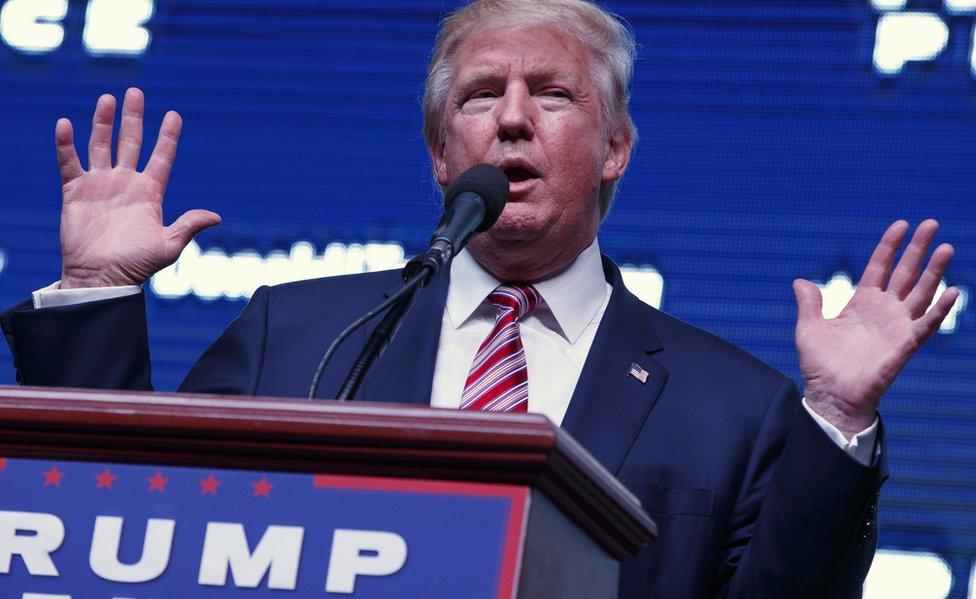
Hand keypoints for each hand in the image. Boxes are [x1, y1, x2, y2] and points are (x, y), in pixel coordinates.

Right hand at [57, 88, 219, 287]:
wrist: (101, 278)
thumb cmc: (136, 265)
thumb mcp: (168, 245)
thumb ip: (189, 225)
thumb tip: (217, 217)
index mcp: (150, 193)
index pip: (161, 156)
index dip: (168, 136)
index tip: (175, 115)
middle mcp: (126, 183)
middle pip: (131, 142)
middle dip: (134, 118)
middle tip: (136, 92)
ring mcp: (100, 185)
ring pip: (101, 144)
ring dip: (103, 122)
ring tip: (107, 98)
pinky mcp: (75, 191)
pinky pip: (69, 162)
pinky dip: (66, 143)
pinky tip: (66, 124)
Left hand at [792, 220, 958, 437]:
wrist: (830, 396)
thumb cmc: (820, 365)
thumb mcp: (808, 327)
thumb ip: (809, 303)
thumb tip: (800, 281)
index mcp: (862, 304)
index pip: (879, 267)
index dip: (890, 246)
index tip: (901, 224)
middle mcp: (883, 311)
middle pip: (905, 273)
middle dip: (918, 249)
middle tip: (932, 223)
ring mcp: (896, 326)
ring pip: (921, 292)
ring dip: (934, 271)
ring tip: (947, 248)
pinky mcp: (905, 345)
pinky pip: (926, 324)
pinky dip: (939, 309)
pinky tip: (951, 291)